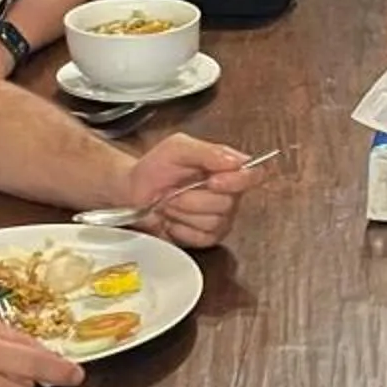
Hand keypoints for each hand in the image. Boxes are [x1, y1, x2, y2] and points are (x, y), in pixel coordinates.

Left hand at [121, 133, 268, 247]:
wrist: (132, 193)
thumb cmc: (154, 168)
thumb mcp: (177, 148)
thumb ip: (207, 151)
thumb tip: (236, 161)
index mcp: (227, 168)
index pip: (254, 174)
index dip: (238, 181)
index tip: (213, 180)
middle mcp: (230, 193)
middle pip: (229, 202)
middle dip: (194, 197)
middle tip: (174, 189)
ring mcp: (221, 218)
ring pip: (214, 221)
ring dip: (184, 212)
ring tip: (171, 203)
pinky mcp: (208, 237)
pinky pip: (203, 237)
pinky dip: (182, 229)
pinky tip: (173, 219)